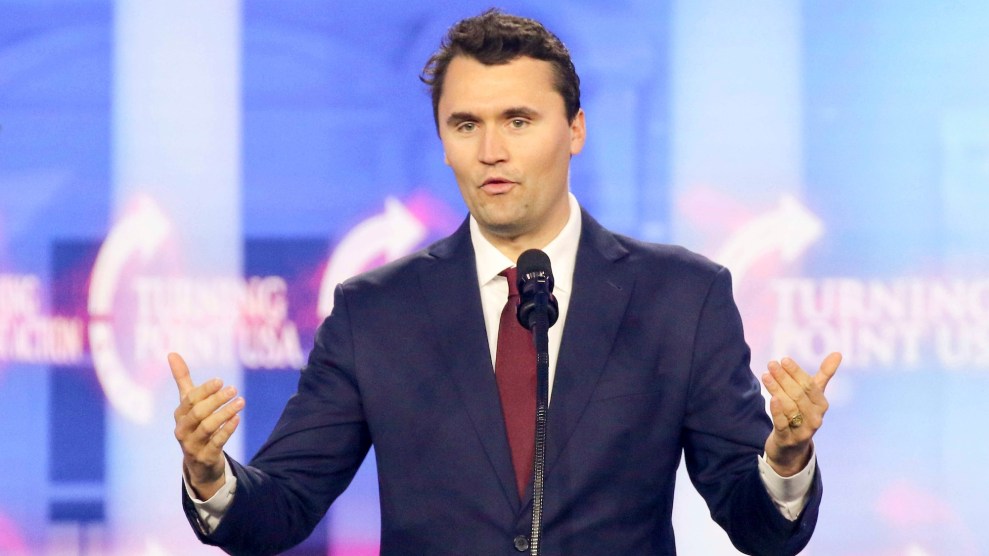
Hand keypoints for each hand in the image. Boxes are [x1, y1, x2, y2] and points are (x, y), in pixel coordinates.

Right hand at [170, 352, 243, 499]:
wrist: (199, 461)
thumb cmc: (195, 425)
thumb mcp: (189, 403)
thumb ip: (182, 379)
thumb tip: (172, 353)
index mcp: (179, 414)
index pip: (190, 400)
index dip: (204, 390)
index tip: (220, 381)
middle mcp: (182, 430)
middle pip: (198, 413)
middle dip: (216, 400)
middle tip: (234, 389)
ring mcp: (192, 445)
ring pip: (207, 428)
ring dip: (225, 413)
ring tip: (241, 401)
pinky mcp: (205, 456)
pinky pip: (216, 443)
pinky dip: (227, 430)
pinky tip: (237, 419)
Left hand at [761, 352, 840, 476]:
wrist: (791, 448)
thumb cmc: (802, 415)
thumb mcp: (813, 396)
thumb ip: (824, 375)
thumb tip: (838, 353)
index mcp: (821, 405)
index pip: (809, 386)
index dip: (797, 372)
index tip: (784, 359)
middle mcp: (815, 418)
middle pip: (798, 395)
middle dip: (784, 378)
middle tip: (771, 364)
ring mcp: (803, 430)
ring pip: (790, 407)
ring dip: (777, 389)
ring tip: (765, 376)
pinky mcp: (788, 439)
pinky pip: (783, 424)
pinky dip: (778, 411)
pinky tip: (771, 399)